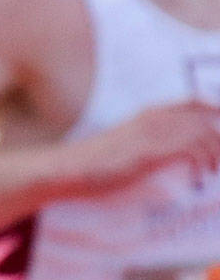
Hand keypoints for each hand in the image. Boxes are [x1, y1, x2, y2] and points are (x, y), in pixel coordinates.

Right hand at [61, 101, 219, 194]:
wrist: (74, 167)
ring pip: (203, 134)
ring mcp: (153, 133)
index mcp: (149, 113)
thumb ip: (151, 139)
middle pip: (203, 121)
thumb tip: (174, 151)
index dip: (213, 110)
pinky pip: (192, 150)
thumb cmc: (97, 160)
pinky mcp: (152, 150)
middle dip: (218, 140)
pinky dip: (201, 162)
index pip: (193, 103)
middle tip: (218, 160)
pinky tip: (198, 176)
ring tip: (211, 169)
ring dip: (215, 153)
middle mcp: (155, 118)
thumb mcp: (129, 142)